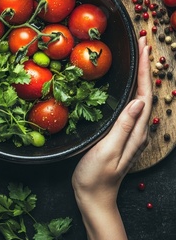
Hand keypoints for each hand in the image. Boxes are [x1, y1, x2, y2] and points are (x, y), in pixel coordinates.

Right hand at [72, 36, 151, 216]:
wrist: (94, 198)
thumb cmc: (96, 177)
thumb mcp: (108, 151)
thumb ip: (124, 126)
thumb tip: (138, 101)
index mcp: (135, 131)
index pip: (144, 94)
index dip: (144, 69)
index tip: (144, 46)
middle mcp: (137, 129)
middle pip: (145, 92)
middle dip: (146, 65)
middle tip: (143, 41)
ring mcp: (131, 132)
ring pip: (139, 96)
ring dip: (140, 74)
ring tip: (138, 55)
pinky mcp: (122, 134)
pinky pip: (131, 105)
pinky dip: (132, 87)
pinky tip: (127, 82)